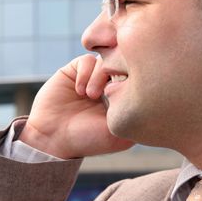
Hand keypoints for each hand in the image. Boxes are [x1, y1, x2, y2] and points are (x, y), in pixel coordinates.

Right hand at [19, 54, 133, 158]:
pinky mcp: (75, 71)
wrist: (52, 138)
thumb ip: (136, 115)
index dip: (135, 81)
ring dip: (100, 76)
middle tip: (110, 91)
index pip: (138, 78)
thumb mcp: (119, 135)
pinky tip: (80, 91)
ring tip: (91, 96)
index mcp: (123, 98)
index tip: (126, 95)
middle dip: (118, 74)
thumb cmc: (87, 140)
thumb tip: (150, 94)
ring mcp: (93, 77)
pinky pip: (88, 60)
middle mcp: (109, 85)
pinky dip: (86, 73)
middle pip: (124, 64)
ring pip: (106, 61)